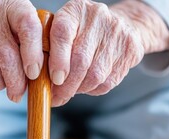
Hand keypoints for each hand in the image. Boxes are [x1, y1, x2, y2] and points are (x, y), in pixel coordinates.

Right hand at [0, 0, 43, 102]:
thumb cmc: (8, 32)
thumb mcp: (25, 31)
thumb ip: (38, 48)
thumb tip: (47, 81)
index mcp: (14, 6)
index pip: (28, 26)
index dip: (33, 53)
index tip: (34, 74)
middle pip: (6, 54)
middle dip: (16, 80)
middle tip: (19, 93)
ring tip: (4, 84)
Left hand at [49, 0, 168, 105]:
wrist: (124, 25)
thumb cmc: (84, 32)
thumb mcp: (66, 30)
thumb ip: (51, 49)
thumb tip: (39, 82)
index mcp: (75, 10)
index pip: (62, 33)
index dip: (57, 61)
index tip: (54, 80)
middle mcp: (97, 17)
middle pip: (80, 60)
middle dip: (66, 85)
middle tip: (57, 97)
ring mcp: (116, 32)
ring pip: (95, 74)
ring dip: (80, 89)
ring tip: (71, 90)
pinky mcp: (130, 49)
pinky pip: (108, 81)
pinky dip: (94, 89)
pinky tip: (88, 84)